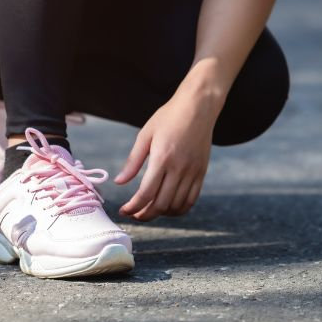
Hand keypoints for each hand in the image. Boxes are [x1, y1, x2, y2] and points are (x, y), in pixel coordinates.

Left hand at [114, 87, 217, 220]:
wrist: (198, 107)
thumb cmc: (169, 117)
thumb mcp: (145, 135)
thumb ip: (133, 161)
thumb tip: (119, 182)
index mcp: (162, 158)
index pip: (146, 193)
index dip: (133, 207)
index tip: (124, 210)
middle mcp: (179, 168)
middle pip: (161, 204)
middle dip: (145, 214)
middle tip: (134, 214)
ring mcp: (193, 172)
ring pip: (176, 206)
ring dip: (161, 214)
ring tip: (149, 210)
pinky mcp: (201, 173)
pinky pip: (191, 200)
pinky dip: (179, 209)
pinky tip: (168, 207)